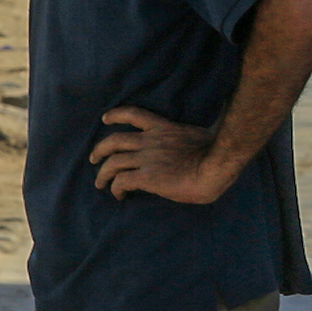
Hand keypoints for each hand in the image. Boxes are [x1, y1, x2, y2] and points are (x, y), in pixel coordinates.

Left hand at [89, 108, 228, 203]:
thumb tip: (197, 141)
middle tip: (94, 159)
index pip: (135, 114)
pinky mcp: (148, 177)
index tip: (106, 119)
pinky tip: (119, 195)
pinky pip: (122, 181)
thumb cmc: (217, 154)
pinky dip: (116, 189)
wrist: (216, 166)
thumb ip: (188, 138)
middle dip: (100, 150)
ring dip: (103, 174)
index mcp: (164, 128)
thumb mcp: (200, 136)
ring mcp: (147, 158)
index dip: (116, 115)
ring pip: (113, 163)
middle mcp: (151, 141)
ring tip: (100, 183)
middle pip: (114, 141)